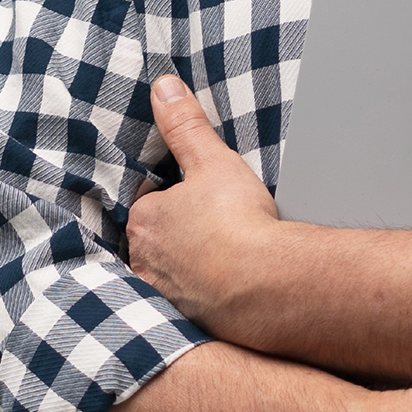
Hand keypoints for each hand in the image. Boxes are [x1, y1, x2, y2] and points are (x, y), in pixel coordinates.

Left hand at [126, 77, 278, 340]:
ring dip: (184, 271)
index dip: (171, 199)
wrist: (267, 285)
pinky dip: (199, 300)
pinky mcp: (185, 323)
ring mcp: (163, 296)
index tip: (195, 201)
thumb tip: (163, 87)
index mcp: (145, 220)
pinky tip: (222, 295)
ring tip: (217, 263)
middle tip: (208, 231)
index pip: (148, 204)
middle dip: (174, 237)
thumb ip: (185, 125)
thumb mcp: (212, 161)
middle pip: (153, 243)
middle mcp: (144, 261)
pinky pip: (186, 306)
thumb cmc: (238, 222)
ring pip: (167, 276)